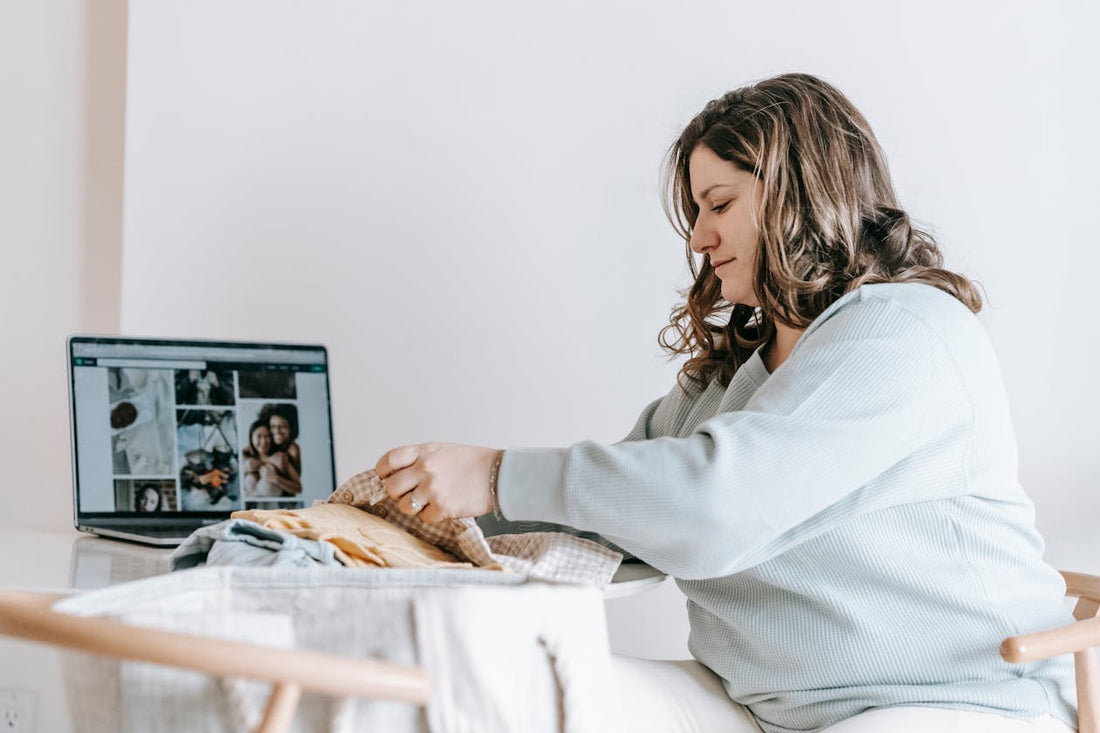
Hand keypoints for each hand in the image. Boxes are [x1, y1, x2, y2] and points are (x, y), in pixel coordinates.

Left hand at [375, 442, 500, 523]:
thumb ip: (418, 460)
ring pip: (405, 506)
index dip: (383, 472)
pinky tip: (445, 506)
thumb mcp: (441, 450)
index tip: (387, 477)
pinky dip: (433, 515)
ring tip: (430, 501)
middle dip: (398, 493)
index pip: (388, 461)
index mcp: (423, 451)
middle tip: (411, 493)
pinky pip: (424, 518)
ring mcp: (433, 489)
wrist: (498, 474)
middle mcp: (425, 469)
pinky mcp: (443, 508)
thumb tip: (395, 475)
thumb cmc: (471, 462)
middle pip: (391, 488)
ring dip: (415, 507)